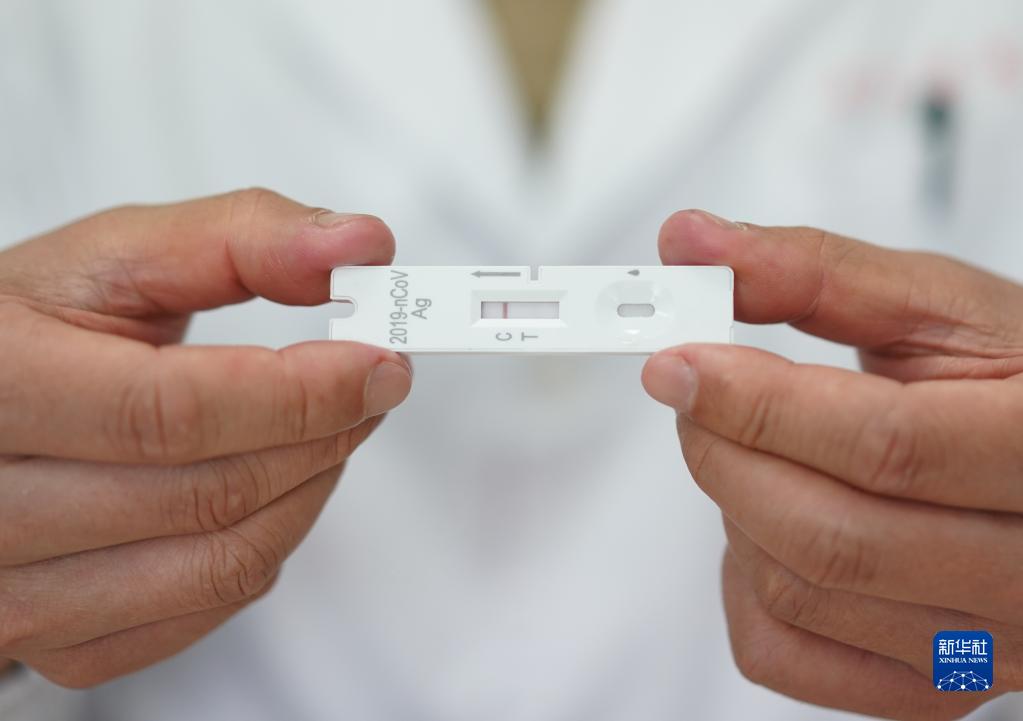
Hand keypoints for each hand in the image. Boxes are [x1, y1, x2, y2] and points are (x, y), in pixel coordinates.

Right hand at [0, 189, 411, 686]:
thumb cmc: (33, 330)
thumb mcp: (116, 260)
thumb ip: (239, 239)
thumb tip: (358, 242)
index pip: (173, 414)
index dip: (299, 394)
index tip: (379, 364)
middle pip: (212, 494)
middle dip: (323, 434)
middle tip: (368, 386)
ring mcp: (16, 594)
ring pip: (225, 562)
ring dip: (310, 489)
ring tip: (327, 428)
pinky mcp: (61, 641)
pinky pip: (211, 606)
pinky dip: (270, 542)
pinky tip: (274, 486)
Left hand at [643, 211, 1022, 719]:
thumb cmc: (1004, 379)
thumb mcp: (936, 309)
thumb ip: (814, 270)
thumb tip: (692, 243)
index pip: (883, 445)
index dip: (758, 403)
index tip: (676, 362)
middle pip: (829, 535)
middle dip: (725, 453)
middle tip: (695, 395)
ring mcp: (976, 644)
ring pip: (797, 595)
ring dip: (733, 508)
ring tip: (748, 447)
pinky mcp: (922, 684)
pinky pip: (784, 656)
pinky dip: (739, 584)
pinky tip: (763, 525)